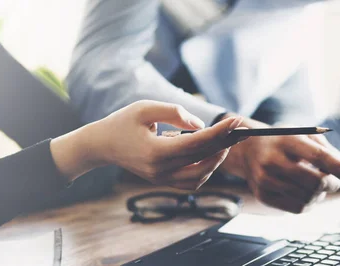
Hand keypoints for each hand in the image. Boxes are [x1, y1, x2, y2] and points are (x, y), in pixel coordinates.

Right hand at [51, 100, 245, 189]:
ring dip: (216, 159)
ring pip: (201, 176)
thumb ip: (174, 113)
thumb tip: (200, 125)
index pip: (197, 144)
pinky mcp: (162, 181)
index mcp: (156, 151)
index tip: (236, 120)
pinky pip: (192, 182)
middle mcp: (160, 170)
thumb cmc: (122, 122)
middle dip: (224, 143)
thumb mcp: (145, 108)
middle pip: (203, 160)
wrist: (102, 145)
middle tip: (237, 128)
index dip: (220, 132)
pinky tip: (208, 153)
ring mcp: (161, 179)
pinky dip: (205, 170)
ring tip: (224, 140)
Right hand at [220, 115, 339, 212]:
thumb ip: (327, 150)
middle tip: (333, 181)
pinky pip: (297, 208)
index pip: (318, 156)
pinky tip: (304, 193)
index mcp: (286, 140)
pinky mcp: (262, 195)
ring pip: (308, 197)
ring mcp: (265, 179)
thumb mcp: (302, 135)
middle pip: (315, 182)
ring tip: (314, 185)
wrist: (247, 149)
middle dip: (331, 184)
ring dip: (319, 194)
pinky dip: (308, 204)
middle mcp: (272, 160)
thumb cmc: (282, 141)